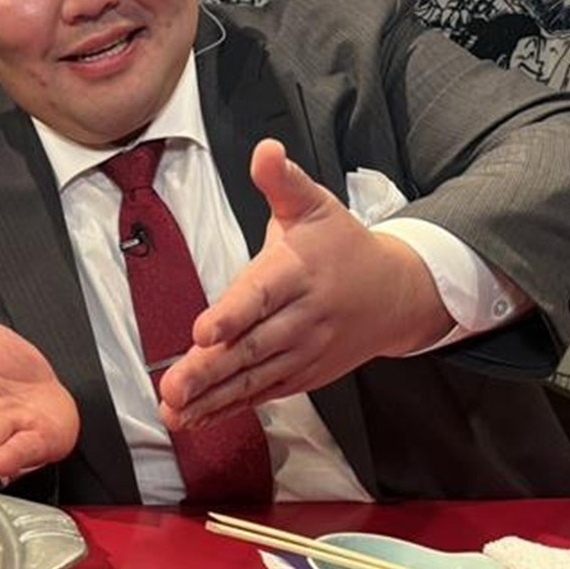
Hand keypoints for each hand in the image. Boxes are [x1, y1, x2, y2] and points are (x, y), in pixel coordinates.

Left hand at [157, 139, 451, 430]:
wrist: (396, 294)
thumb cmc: (342, 246)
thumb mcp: (314, 205)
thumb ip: (283, 182)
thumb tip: (265, 149)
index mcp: (298, 272)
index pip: (261, 296)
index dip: (233, 315)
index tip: (203, 331)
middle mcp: (302, 317)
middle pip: (252, 347)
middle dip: (210, 369)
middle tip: (172, 389)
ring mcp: (304, 351)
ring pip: (255, 377)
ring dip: (213, 397)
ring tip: (174, 410)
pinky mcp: (303, 375)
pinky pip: (263, 393)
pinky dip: (230, 408)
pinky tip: (196, 419)